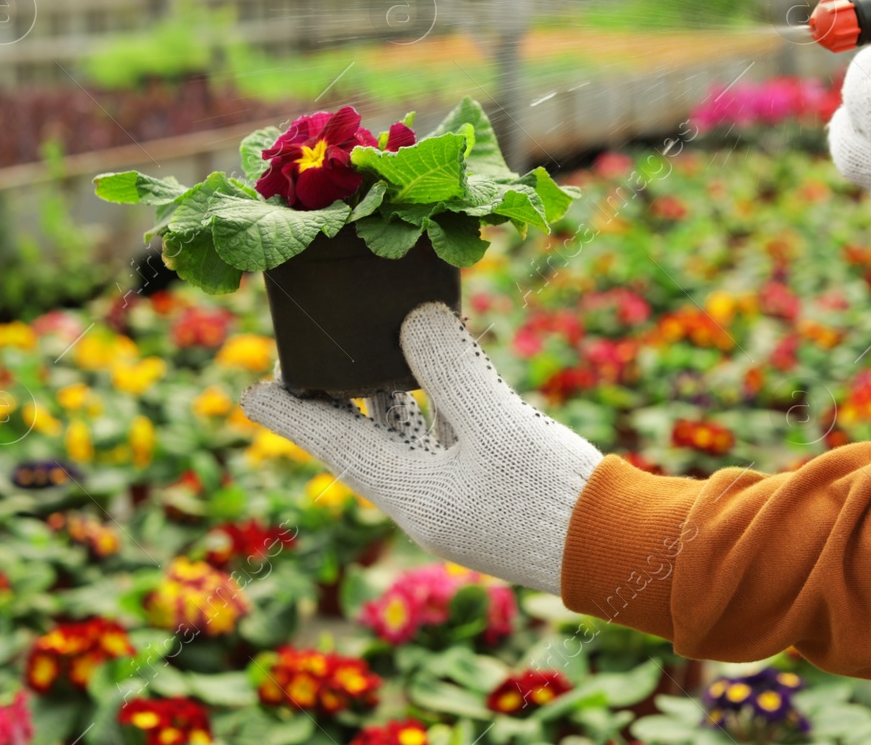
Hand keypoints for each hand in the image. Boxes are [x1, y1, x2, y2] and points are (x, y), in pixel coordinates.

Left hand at [241, 303, 602, 593]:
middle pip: (367, 441)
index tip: (250, 392)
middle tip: (309, 359)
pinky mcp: (496, 488)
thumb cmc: (554, 497)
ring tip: (365, 356)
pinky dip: (437, 402)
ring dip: (387, 397)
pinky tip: (444, 372)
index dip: (293, 416)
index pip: (337, 447)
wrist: (620, 550)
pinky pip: (449, 437)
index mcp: (413, 496)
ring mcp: (462, 497)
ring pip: (409, 438)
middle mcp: (429, 500)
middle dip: (338, 399)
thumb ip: (453, 371)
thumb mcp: (499, 427)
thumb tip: (415, 320)